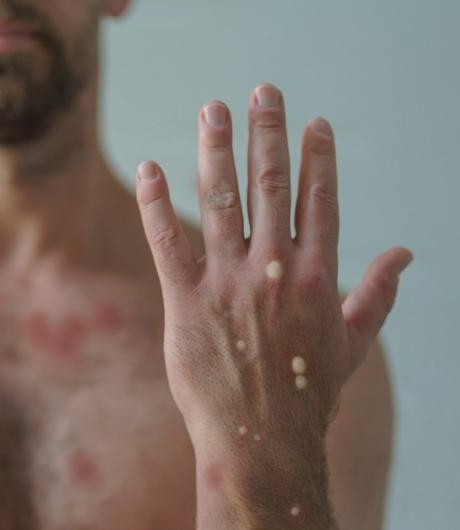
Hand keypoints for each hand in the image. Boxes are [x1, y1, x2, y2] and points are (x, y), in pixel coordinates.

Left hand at [135, 84, 410, 526]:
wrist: (263, 441)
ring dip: (214, 150)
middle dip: (267, 134)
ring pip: (219, 201)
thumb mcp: (354, 344)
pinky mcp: (186, 303)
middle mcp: (274, 271)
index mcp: (318, 278)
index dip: (317, 157)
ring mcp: (228, 284)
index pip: (319, 201)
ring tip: (212, 110)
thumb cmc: (309, 395)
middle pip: (270, 186)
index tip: (314, 122)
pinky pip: (167, 242)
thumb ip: (378, 294)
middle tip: (262, 92)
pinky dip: (155, 203)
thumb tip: (406, 252)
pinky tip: (151, 168)